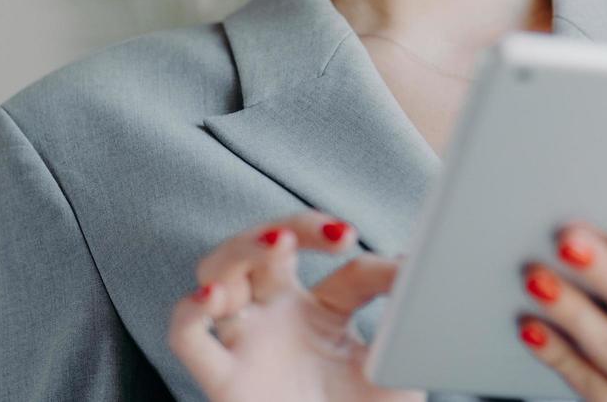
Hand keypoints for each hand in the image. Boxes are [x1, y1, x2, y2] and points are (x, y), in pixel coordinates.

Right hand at [167, 210, 423, 401]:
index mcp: (323, 312)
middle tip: (333, 233)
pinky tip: (213, 299)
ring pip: (217, 273)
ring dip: (240, 250)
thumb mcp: (395, 365)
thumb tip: (420, 267)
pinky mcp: (224, 380)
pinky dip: (189, 312)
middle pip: (263, 247)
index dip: (377, 266)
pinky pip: (187, 338)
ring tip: (277, 246)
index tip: (406, 271)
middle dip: (292, 226)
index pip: (343, 269)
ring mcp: (249, 343)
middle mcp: (279, 318)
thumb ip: (406, 318)